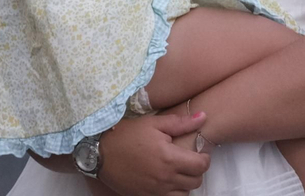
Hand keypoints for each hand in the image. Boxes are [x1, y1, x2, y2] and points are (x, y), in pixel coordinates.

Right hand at [97, 112, 211, 195]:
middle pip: (195, 182)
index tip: (200, 153)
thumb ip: (181, 123)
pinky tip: (166, 181)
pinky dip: (172, 193)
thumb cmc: (127, 134)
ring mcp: (155, 191)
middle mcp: (165, 178)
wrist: (99, 152)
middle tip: (188, 160)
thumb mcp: (153, 123)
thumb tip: (203, 117)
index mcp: (170, 158)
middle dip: (196, 170)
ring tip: (177, 171)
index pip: (201, 166)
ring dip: (185, 183)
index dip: (205, 158)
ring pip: (184, 194)